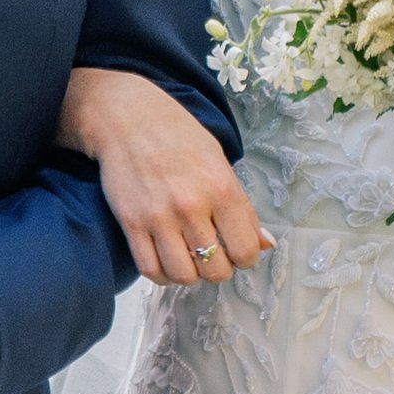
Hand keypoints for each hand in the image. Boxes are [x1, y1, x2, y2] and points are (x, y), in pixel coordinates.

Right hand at [59, 65, 269, 286]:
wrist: (127, 117)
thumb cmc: (178, 136)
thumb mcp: (219, 162)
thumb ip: (242, 208)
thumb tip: (266, 244)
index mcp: (221, 188)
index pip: (245, 249)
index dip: (246, 258)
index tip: (239, 253)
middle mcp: (191, 206)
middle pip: (215, 269)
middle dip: (219, 268)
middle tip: (214, 255)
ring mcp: (158, 217)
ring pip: (183, 275)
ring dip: (191, 275)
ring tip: (190, 260)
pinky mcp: (131, 223)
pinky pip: (150, 269)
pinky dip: (163, 275)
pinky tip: (168, 263)